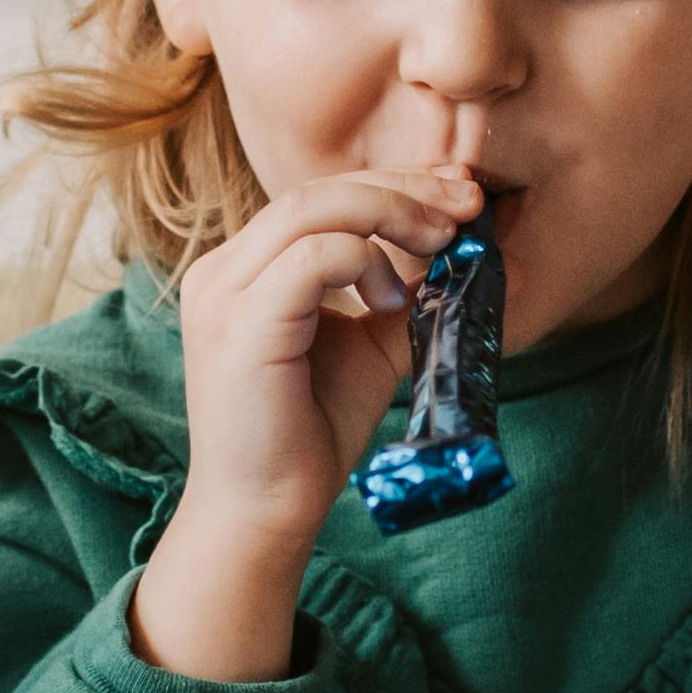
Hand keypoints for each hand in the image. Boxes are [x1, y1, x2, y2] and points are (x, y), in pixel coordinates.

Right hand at [126, 164, 477, 683]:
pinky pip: (309, 257)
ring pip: (313, 208)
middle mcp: (223, 270)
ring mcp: (222, 294)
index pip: (322, 197)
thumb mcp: (369, 343)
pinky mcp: (238, 325)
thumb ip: (402, 293)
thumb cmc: (312, 431)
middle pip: (320, 190)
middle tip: (469, 203)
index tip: (460, 193)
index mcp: (245, 268)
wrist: (268, 508)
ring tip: (444, 241)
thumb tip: (468, 249)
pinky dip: (365, 261)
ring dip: (392, 214)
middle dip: (404, 187)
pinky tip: (394, 299)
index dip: (395, 183)